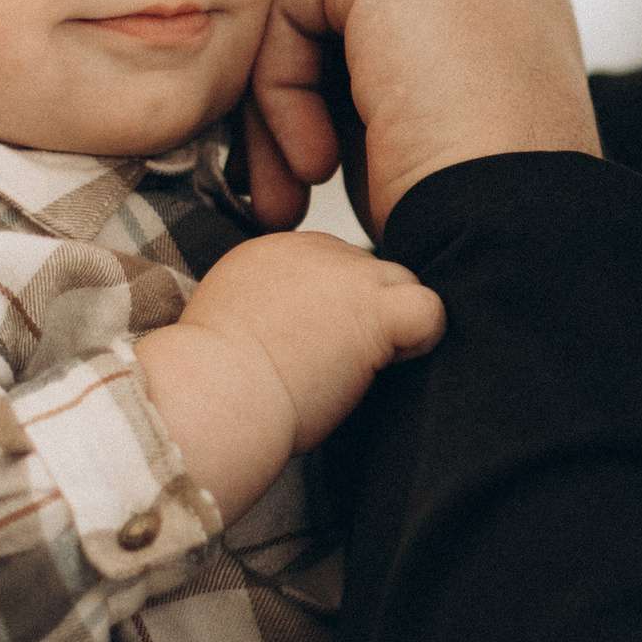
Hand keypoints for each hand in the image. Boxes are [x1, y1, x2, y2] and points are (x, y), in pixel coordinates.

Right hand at [139, 231, 444, 518]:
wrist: (214, 392)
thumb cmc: (215, 381)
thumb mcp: (231, 323)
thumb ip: (267, 309)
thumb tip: (295, 331)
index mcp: (275, 253)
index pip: (331, 267)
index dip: (332, 311)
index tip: (310, 348)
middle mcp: (314, 250)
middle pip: (367, 272)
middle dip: (363, 314)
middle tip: (337, 362)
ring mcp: (349, 276)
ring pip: (401, 284)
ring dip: (391, 323)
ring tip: (363, 367)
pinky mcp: (374, 310)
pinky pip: (428, 311)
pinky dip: (423, 338)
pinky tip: (396, 362)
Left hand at [243, 0, 600, 237]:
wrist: (511, 229)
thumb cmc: (467, 201)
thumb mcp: (410, 110)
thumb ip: (358, 53)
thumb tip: (270, 43)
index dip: (313, 33)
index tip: (281, 125)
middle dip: (284, 60)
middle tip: (272, 166)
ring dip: (280, 96)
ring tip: (298, 181)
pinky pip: (291, 3)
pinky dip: (282, 89)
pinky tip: (319, 161)